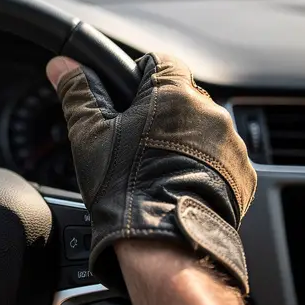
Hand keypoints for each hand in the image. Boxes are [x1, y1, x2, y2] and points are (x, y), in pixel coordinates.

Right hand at [46, 52, 256, 293]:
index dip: (140, 78)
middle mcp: (210, 112)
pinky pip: (220, 158)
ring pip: (202, 129)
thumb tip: (62, 65)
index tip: (128, 101)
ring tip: (157, 169)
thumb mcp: (89, 135)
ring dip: (184, 140)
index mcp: (173, 93)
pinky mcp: (243, 174)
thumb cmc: (125, 186)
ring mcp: (231, 144)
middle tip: (136, 142)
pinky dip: (203, 167)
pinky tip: (178, 183)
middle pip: (182, 97)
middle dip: (161, 114)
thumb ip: (77, 92)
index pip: (160, 62)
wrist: (165, 242)